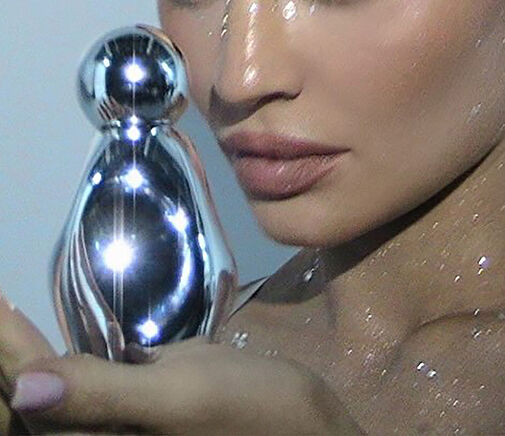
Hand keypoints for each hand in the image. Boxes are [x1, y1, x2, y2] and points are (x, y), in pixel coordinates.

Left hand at [0, 293, 361, 434]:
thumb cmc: (253, 412)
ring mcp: (119, 434)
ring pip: (51, 405)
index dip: (8, 346)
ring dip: (25, 362)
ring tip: (13, 322)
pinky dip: (58, 370)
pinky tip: (54, 348)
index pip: (31, 390)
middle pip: (27, 408)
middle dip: (10, 356)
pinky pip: (82, 398)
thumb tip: (24, 389)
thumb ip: (102, 395)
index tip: (0, 300)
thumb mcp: (182, 396)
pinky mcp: (137, 423)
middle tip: (3, 309)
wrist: (308, 433)